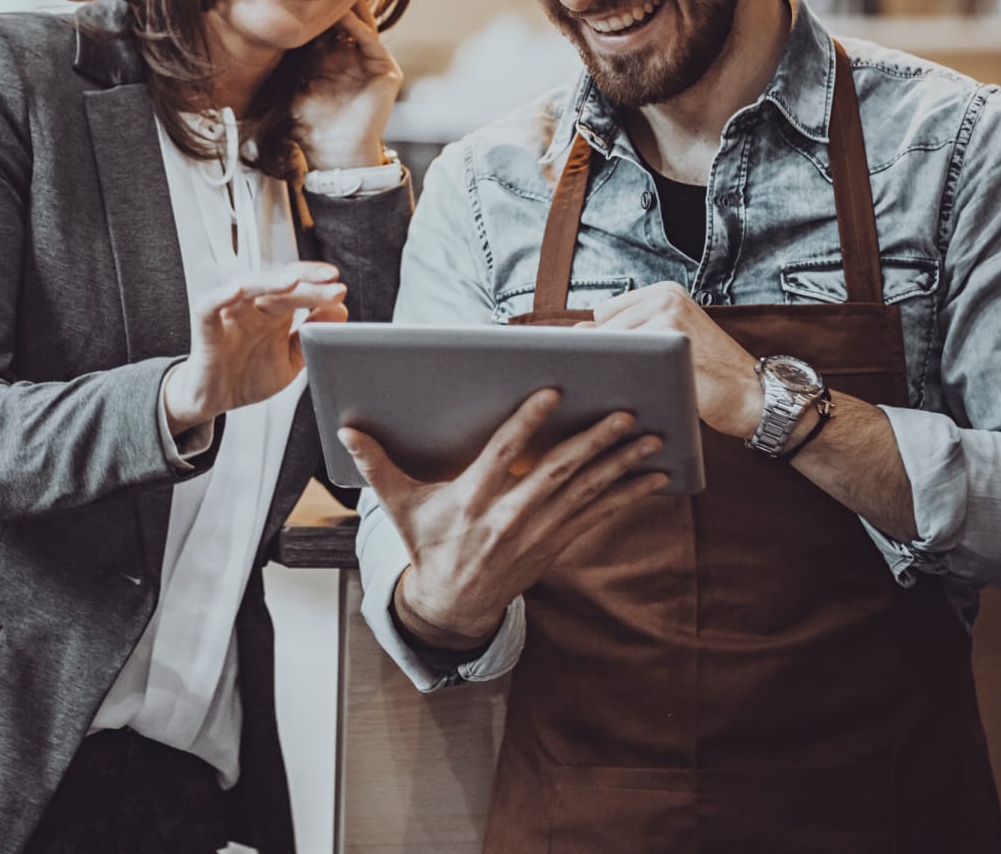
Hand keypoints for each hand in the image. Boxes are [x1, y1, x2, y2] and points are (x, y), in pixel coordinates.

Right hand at [164, 262, 346, 430]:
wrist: (216, 401)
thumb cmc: (249, 375)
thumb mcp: (291, 360)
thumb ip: (312, 336)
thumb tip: (340, 311)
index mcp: (275, 312)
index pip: (297, 285)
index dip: (316, 282)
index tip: (339, 287)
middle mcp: (254, 307)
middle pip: (279, 284)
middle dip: (306, 283)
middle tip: (330, 285)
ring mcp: (230, 314)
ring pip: (248, 286)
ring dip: (270, 281)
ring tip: (293, 281)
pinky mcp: (206, 328)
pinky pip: (208, 306)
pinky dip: (220, 296)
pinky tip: (237, 291)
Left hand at [292, 0, 402, 170]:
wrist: (333, 153)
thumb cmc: (312, 126)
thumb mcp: (296, 88)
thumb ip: (291, 65)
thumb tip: (271, 37)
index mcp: (332, 62)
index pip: (324, 28)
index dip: (312, 12)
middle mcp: (353, 59)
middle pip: (344, 22)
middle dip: (331, 4)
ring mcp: (371, 64)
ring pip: (360, 26)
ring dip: (345, 8)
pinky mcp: (386, 71)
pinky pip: (371, 41)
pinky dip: (357, 26)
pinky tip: (342, 15)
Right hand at [341, 390, 667, 650]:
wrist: (453, 606)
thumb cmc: (427, 546)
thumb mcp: (398, 507)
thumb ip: (377, 466)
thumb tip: (346, 430)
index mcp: (471, 501)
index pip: (504, 455)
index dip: (528, 425)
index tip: (553, 394)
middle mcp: (508, 518)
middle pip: (557, 475)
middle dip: (593, 444)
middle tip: (625, 414)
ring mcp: (537, 534)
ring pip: (585, 494)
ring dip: (621, 466)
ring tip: (651, 438)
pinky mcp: (556, 544)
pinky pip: (597, 517)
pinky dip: (627, 496)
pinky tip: (654, 477)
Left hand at [586, 281, 762, 439]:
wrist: (754, 396)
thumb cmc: (709, 375)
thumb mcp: (672, 343)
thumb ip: (632, 333)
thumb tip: (574, 332)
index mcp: (663, 293)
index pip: (605, 313)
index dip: (606, 343)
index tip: (612, 366)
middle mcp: (664, 297)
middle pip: (602, 327)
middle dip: (606, 356)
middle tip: (622, 382)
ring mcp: (668, 315)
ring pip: (611, 344)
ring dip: (612, 369)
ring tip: (630, 389)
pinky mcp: (671, 339)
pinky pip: (626, 360)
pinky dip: (624, 379)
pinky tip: (635, 395)